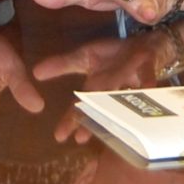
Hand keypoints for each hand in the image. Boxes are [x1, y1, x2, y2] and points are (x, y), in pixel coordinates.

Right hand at [31, 20, 183, 139]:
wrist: (148, 44)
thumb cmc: (116, 56)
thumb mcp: (84, 57)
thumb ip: (62, 65)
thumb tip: (35, 72)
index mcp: (98, 88)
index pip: (81, 105)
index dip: (71, 120)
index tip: (59, 137)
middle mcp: (115, 89)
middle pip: (100, 106)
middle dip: (90, 121)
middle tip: (79, 139)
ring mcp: (131, 79)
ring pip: (122, 94)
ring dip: (116, 108)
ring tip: (107, 122)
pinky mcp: (148, 66)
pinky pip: (147, 75)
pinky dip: (146, 83)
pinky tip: (145, 90)